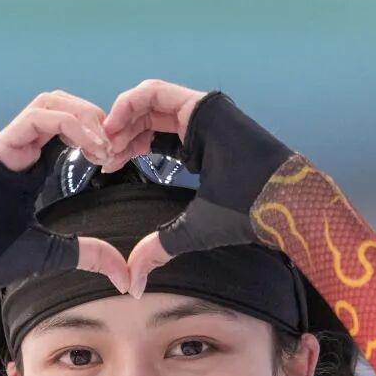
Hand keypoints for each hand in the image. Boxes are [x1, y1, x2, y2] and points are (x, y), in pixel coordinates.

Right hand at [0, 90, 129, 298]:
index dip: (92, 134)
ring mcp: (3, 145)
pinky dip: (67, 125)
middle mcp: (16, 149)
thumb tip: (121, 274)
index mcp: (28, 168)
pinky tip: (88, 148)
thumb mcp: (52, 254)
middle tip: (114, 144)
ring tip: (103, 144)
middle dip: (90, 117)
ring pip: (46, 104)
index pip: (63, 129)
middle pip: (56, 105)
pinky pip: (35, 119)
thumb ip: (87, 254)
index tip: (115, 158)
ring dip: (81, 117)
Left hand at [101, 80, 295, 296]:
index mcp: (195, 148)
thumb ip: (158, 249)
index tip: (108, 167)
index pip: (150, 137)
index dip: (125, 148)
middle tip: (102, 154)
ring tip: (106, 142)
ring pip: (147, 100)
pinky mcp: (200, 103)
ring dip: (120, 118)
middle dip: (118, 133)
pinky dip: (130, 105)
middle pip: (144, 117)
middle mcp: (196, 124)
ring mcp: (199, 110)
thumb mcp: (188, 232)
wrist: (273, 200)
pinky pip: (156, 92)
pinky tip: (116, 127)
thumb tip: (134, 283)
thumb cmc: (243, 214)